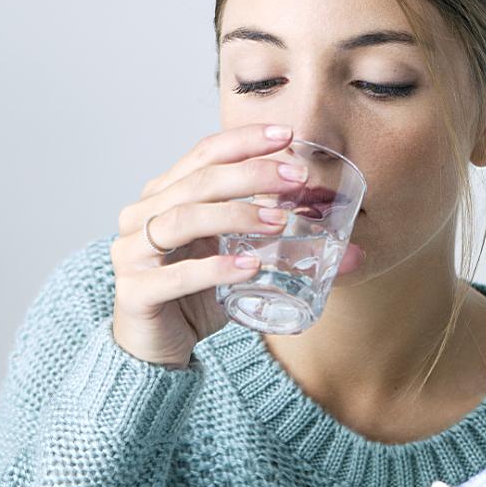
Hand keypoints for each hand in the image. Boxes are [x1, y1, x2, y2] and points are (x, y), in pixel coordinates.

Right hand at [110, 123, 365, 367]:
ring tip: (280, 221)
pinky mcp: (135, 292)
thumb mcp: (239, 262)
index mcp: (162, 197)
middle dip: (252, 175)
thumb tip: (353, 252)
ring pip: (183, 219)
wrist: (154, 351)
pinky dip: (215, 267)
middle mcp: (142, 217)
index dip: (244, 141)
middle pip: (197, 182)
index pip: (203, 154)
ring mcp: (132, 253)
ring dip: (236, 215)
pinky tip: (249, 265)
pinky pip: (176, 275)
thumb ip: (282, 249)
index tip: (287, 135)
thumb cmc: (194, 298)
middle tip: (296, 178)